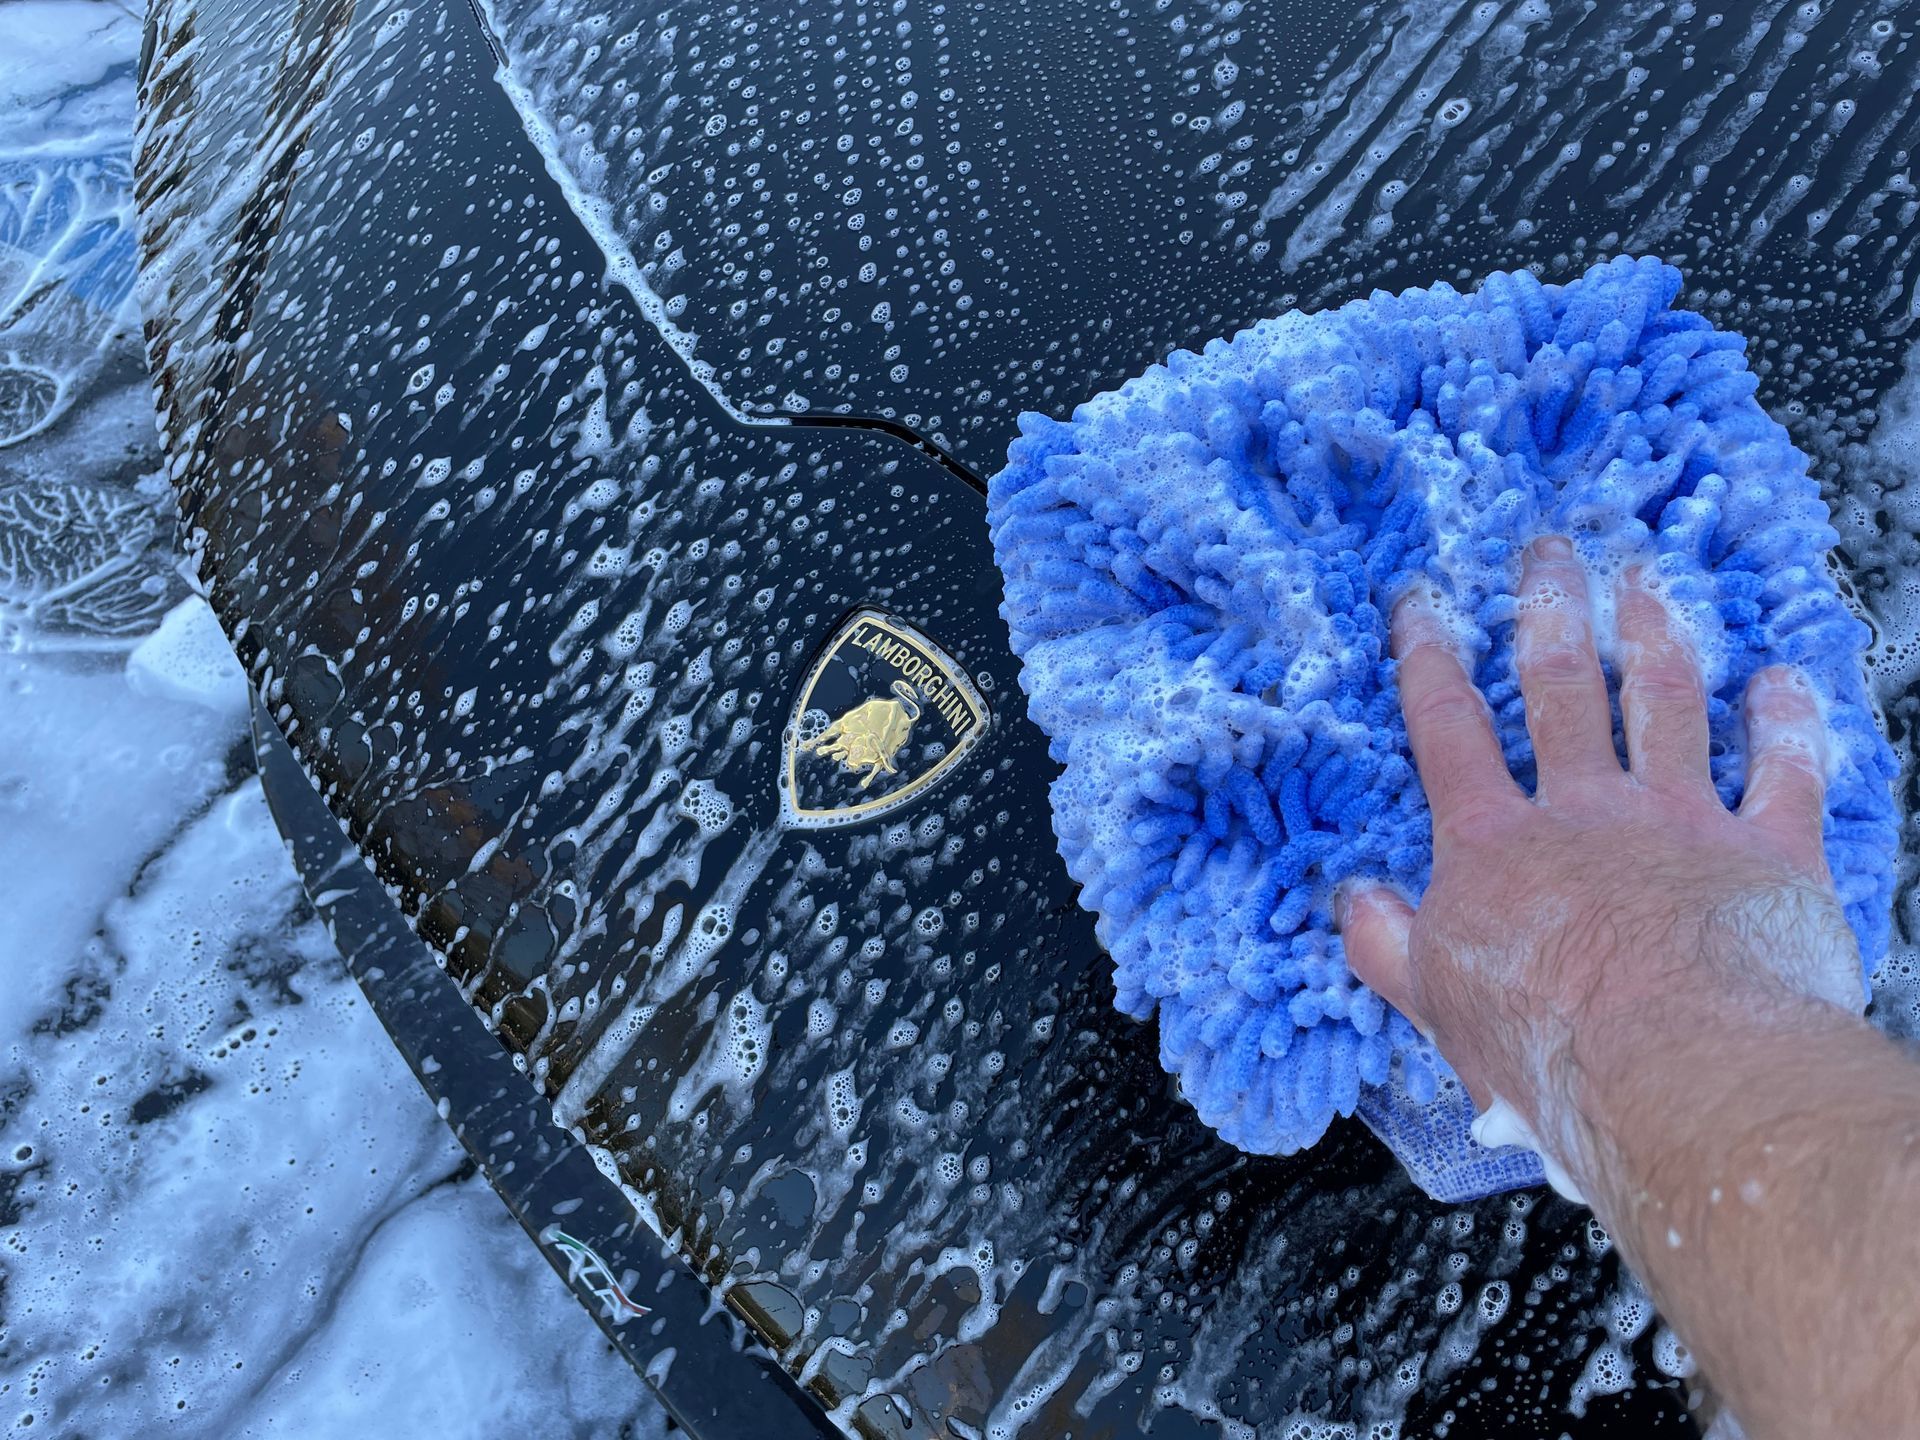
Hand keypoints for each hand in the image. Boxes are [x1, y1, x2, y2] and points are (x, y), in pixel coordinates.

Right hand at [1339, 537, 1862, 1181]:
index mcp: (1495, 845)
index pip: (1450, 731)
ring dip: (1653, 635)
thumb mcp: (1437, 1005)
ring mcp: (1680, 822)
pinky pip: (1782, 770)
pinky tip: (1780, 680)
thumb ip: (1390, 948)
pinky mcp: (1769, 853)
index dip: (1430, 661)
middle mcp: (1585, 812)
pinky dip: (1784, 721)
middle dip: (1548, 611)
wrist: (1679, 1065)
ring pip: (1665, 702)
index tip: (1422, 605)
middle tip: (1548, 553)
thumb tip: (1357, 904)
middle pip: (1560, 689)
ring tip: (1644, 582)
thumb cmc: (1552, 1049)